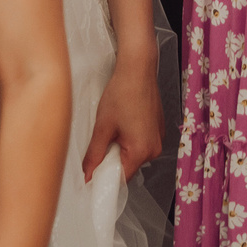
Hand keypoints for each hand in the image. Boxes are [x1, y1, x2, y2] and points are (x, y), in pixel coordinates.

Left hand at [82, 55, 163, 182]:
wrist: (138, 68)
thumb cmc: (122, 93)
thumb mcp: (102, 127)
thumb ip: (94, 155)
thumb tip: (87, 175)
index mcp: (141, 151)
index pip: (121, 178)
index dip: (104, 176)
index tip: (92, 172)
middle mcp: (154, 148)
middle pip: (128, 167)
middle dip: (112, 159)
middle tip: (101, 141)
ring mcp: (158, 138)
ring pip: (134, 155)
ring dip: (121, 148)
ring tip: (113, 127)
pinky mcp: (157, 128)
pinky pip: (141, 143)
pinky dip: (130, 139)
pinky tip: (123, 122)